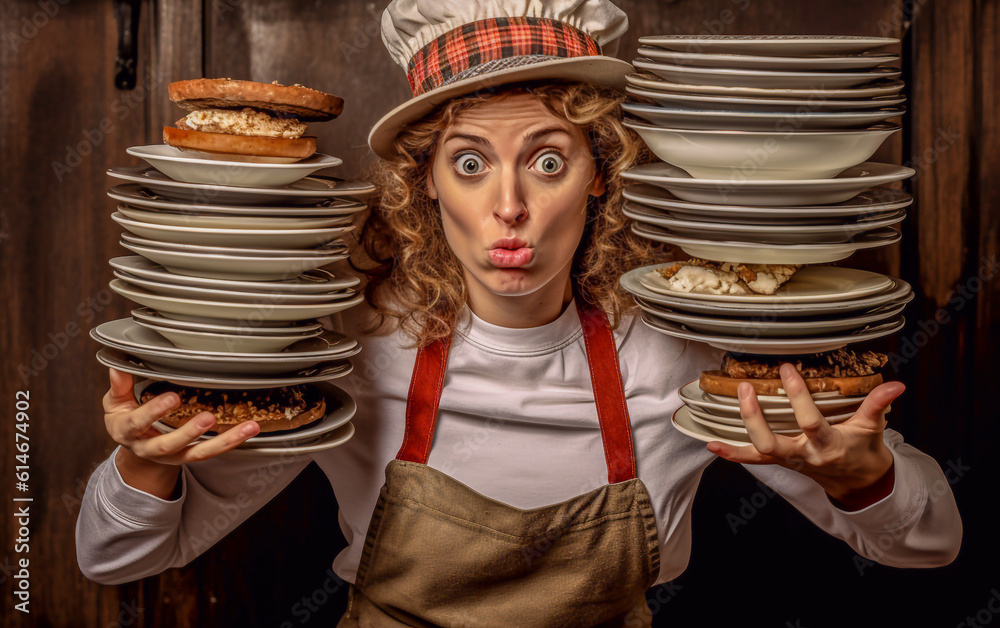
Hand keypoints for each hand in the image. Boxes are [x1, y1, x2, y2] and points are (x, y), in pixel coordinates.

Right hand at [103, 368, 259, 464]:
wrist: (135, 446)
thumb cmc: (126, 418)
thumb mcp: (115, 403)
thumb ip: (119, 386)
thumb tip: (117, 365)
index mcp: (128, 431)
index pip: (139, 422)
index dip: (154, 411)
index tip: (172, 398)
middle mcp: (150, 448)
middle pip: (169, 445)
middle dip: (188, 433)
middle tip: (207, 418)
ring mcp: (173, 455)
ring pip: (199, 453)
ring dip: (225, 441)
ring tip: (248, 427)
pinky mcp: (190, 456)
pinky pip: (212, 452)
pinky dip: (232, 442)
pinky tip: (249, 430)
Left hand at [706, 363, 901, 505]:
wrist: (858, 483)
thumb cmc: (863, 451)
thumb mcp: (873, 427)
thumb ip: (879, 404)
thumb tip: (897, 384)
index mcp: (827, 446)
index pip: (809, 421)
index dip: (797, 396)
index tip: (787, 368)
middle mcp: (804, 456)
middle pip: (771, 442)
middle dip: (754, 416)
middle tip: (745, 387)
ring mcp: (788, 460)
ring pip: (757, 451)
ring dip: (739, 428)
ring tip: (726, 403)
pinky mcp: (779, 462)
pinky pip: (751, 460)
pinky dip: (731, 453)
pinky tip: (710, 443)